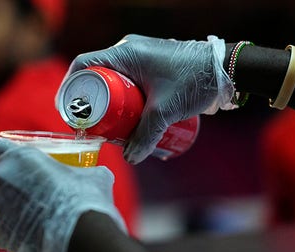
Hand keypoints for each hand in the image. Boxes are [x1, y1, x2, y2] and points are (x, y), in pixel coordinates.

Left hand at [0, 137, 126, 251]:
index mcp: (20, 157)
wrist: (83, 237)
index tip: (7, 159)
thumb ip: (84, 171)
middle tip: (24, 190)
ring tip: (24, 214)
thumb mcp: (92, 176)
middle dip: (4, 181)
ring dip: (2, 206)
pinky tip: (25, 234)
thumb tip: (97, 175)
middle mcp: (2, 179)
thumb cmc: (85, 199)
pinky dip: (8, 232)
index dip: (0, 153)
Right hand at [63, 35, 233, 163]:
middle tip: (89, 124)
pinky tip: (125, 114)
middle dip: (90, 101)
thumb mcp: (165, 110)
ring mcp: (140, 55)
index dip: (71, 87)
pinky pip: (126, 78)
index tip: (68, 110)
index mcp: (125, 53)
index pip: (84, 65)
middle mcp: (128, 50)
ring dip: (107, 100)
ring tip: (107, 124)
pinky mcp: (150, 63)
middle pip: (96, 74)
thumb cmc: (194, 81)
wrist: (225, 69)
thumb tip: (131, 158)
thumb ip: (147, 135)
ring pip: (112, 78)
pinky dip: (121, 95)